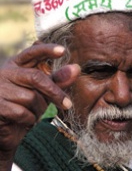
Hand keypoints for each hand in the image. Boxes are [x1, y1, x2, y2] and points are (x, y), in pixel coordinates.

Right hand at [0, 42, 79, 166]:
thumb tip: (76, 68)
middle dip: (54, 92)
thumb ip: (57, 79)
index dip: (47, 50)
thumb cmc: (26, 104)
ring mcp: (0, 88)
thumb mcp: (42, 89)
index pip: (33, 52)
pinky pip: (22, 112)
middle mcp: (6, 72)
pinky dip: (30, 119)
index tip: (63, 50)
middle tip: (67, 104)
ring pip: (31, 97)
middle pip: (36, 77)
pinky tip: (26, 120)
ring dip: (39, 109)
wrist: (6, 127)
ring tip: (35, 113)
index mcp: (17, 64)